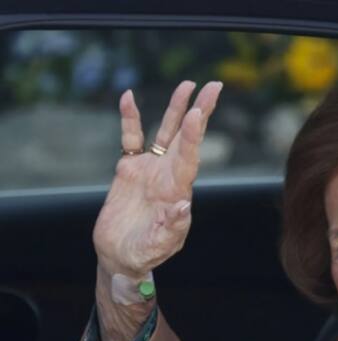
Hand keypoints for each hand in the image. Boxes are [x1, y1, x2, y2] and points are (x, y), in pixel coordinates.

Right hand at [94, 81, 222, 277]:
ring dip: (175, 108)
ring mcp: (151, 170)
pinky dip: (130, 118)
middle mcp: (169, 175)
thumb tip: (183, 206)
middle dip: (199, 111)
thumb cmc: (144, 254)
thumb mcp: (159, 246)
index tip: (198, 113)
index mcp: (178, 191)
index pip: (190, 158)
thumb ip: (172, 228)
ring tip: (187, 84)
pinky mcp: (130, 169)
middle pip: (186, 137)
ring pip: (166, 132)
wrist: (121, 256)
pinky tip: (128, 97)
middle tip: (213, 86)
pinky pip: (131, 138)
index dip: (194, 136)